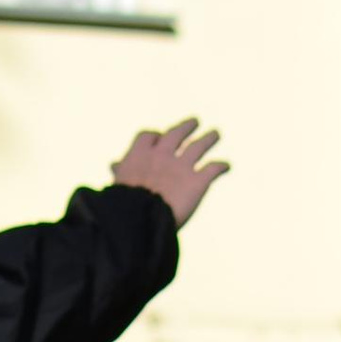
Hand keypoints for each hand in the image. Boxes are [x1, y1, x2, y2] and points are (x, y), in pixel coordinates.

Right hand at [110, 118, 227, 224]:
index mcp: (140, 155)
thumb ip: (121, 172)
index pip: (149, 136)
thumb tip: (114, 164)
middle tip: (194, 122)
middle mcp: (163, 155)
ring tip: (215, 134)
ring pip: (200, 145)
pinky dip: (222, 166)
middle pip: (178, 132)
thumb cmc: (123, 205)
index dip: (155, 136)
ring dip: (209, 137)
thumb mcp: (119, 184)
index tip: (159, 137)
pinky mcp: (198, 181)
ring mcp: (182, 166)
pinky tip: (226, 167)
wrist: (140, 219)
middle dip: (187, 126)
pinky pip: (214, 168)